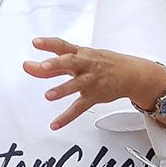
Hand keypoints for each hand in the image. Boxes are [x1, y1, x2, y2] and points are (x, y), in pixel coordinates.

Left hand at [22, 37, 163, 129]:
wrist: (131, 73)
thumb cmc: (102, 63)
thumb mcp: (82, 57)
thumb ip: (57, 64)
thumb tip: (34, 67)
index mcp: (81, 53)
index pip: (62, 45)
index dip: (49, 43)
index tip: (35, 42)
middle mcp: (85, 65)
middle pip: (70, 62)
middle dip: (55, 64)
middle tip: (42, 66)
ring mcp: (91, 81)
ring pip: (76, 85)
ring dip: (62, 90)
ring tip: (49, 95)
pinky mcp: (94, 96)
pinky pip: (80, 108)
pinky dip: (67, 117)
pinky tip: (55, 124)